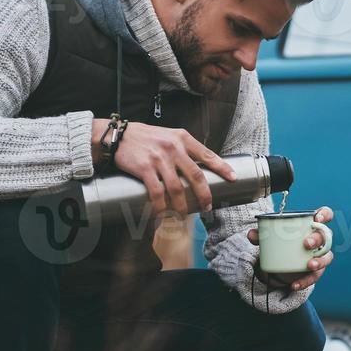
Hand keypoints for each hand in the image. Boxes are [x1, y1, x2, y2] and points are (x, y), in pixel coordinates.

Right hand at [93, 119, 235, 214]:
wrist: (118, 135)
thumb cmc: (145, 137)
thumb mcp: (169, 136)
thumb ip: (183, 148)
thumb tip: (200, 166)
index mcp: (182, 138)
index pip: (207, 154)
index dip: (222, 167)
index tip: (233, 178)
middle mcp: (173, 147)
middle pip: (196, 176)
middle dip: (205, 195)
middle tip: (208, 207)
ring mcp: (159, 158)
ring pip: (177, 188)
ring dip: (183, 205)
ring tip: (184, 214)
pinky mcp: (145, 168)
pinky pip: (157, 192)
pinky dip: (162, 206)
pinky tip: (163, 213)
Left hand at [248, 206, 333, 291]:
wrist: (282, 261)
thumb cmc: (282, 242)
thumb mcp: (270, 237)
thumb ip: (261, 235)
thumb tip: (251, 234)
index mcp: (312, 225)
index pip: (325, 215)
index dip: (324, 215)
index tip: (317, 218)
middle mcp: (320, 239)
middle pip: (326, 236)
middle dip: (318, 239)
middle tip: (306, 244)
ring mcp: (320, 255)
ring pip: (327, 257)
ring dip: (319, 261)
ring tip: (309, 265)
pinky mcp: (316, 270)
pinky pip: (315, 276)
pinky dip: (306, 281)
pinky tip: (295, 285)